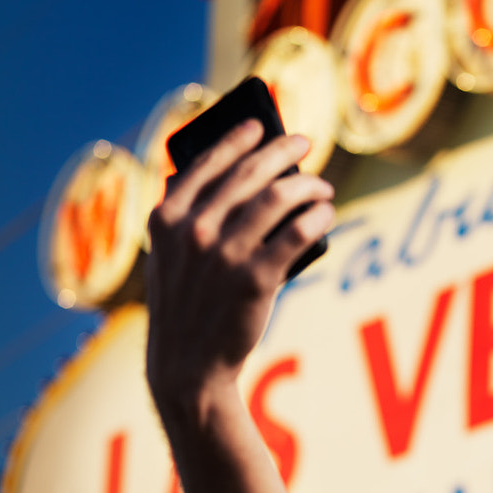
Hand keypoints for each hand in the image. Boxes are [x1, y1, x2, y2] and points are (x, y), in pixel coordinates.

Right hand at [145, 119, 334, 423]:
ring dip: (307, 185)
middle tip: (304, 143)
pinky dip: (317, 217)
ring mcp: (223, 254)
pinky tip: (327, 213)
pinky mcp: (255, 279)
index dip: (238, 139)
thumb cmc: (186, 307)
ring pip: (278, 198)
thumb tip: (245, 184)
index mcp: (165, 218)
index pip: (207, 163)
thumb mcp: (171, 258)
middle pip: (248, 173)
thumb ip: (191, 220)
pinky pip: (297, 234)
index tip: (260, 126)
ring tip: (321, 187)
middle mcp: (192, 230)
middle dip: (282, 152)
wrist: (187, 366)